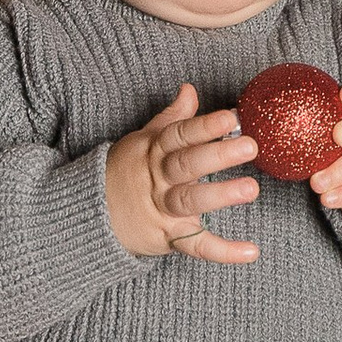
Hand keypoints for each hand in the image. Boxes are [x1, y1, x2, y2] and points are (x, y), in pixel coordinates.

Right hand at [105, 84, 260, 263]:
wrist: (90, 215)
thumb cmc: (125, 172)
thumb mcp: (143, 141)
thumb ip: (171, 119)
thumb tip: (190, 89)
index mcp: (154, 151)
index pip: (180, 135)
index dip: (205, 126)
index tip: (232, 117)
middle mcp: (158, 179)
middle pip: (186, 164)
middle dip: (217, 155)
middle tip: (250, 146)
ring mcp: (162, 209)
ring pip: (190, 200)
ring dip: (220, 195)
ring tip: (251, 189)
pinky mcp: (168, 237)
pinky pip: (195, 246)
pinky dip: (223, 251)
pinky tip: (251, 251)